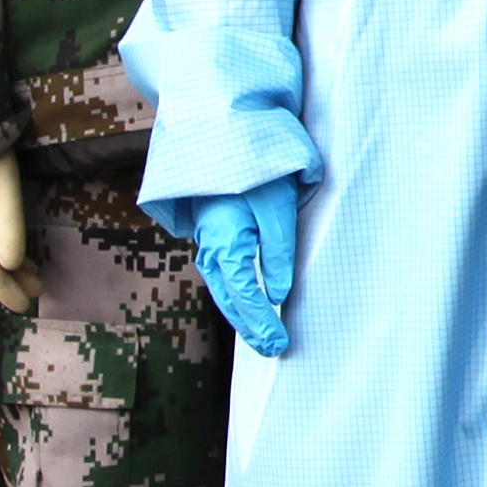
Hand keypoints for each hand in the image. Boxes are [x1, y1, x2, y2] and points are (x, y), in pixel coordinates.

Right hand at [187, 184, 295, 355]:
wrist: (222, 137)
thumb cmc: (254, 170)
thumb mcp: (276, 208)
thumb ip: (278, 252)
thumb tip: (278, 295)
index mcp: (226, 242)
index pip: (244, 294)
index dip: (260, 322)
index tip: (278, 343)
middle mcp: (210, 246)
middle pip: (228, 298)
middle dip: (250, 327)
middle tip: (273, 349)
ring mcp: (207, 240)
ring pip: (221, 288)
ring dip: (240, 314)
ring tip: (260, 336)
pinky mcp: (212, 233)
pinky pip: (220, 274)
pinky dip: (233, 295)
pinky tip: (245, 303)